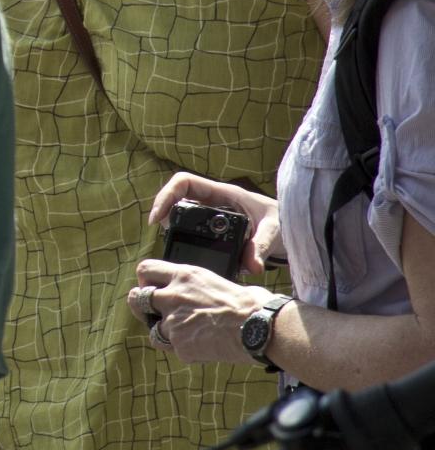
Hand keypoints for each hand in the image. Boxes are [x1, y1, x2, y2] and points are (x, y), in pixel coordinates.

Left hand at [132, 258, 259, 364]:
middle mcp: (173, 296)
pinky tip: (204, 347)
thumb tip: (195, 291)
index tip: (150, 287)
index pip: (145, 270)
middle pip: (136, 299)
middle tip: (152, 313)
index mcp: (183, 275)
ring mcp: (174, 322)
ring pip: (153, 330)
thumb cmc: (250, 303)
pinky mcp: (180, 345)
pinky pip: (174, 348)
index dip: (145, 280)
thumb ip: (195, 286)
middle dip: (142, 307)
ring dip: (164, 332)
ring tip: (187, 335)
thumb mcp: (217, 280)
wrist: (261, 328)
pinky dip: (185, 350)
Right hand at [147, 172, 281, 272]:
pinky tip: (185, 248)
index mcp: (223, 193)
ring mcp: (212, 210)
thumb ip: (260, 248)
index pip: (184, 182)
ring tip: (171, 242)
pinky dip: (184, 234)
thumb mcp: (273, 233)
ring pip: (181, 210)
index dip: (166, 195)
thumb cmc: (283, 221)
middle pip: (177, 196)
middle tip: (163, 233)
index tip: (158, 219)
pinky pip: (191, 223)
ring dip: (173, 224)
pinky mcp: (214, 224)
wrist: (291, 225)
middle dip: (165, 212)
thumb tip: (251, 268)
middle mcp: (214, 199)